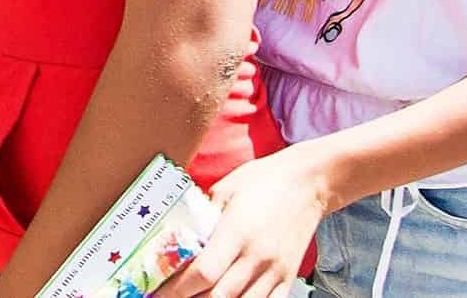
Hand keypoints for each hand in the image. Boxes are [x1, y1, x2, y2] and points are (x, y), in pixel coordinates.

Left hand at [159, 150, 326, 297]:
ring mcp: (275, 271)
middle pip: (218, 296)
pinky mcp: (288, 278)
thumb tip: (174, 239)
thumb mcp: (225, 190)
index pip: (203, 273)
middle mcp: (258, 256)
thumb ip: (201, 218)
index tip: (157, 292)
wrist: (310, 182)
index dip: (176, 289)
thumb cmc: (263, 180)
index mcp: (238, 231)